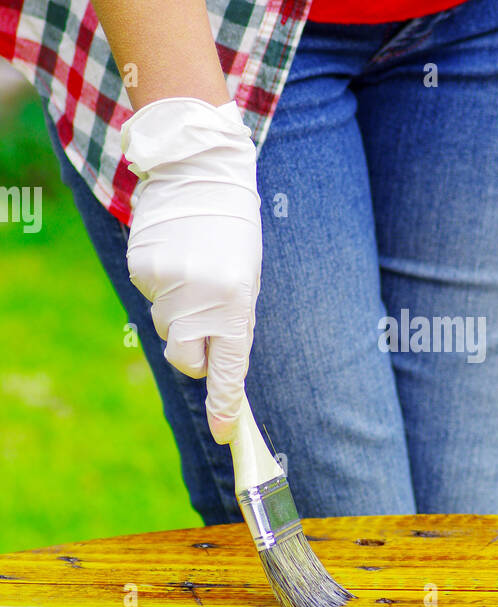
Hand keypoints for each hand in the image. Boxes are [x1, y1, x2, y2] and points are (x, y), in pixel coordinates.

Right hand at [122, 97, 261, 443]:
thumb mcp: (248, 278)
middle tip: (206, 324)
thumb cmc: (234, 231)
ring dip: (180, 314)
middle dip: (196, 354)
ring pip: (166, 328)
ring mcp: (164, 285)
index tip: (225, 433)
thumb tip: (215, 367)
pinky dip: (163, 288)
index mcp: (234, 301)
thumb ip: (233, 324)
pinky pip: (151, 298)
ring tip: (194, 272)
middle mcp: (199, 298)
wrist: (199, 173)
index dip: (224, 404)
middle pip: (187, 359)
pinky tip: (175, 259)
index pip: (229, 368)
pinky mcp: (140, 270)